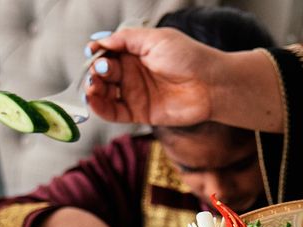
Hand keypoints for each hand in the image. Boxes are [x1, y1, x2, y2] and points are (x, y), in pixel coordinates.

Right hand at [89, 28, 282, 130]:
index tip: (91, 52)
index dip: (96, 53)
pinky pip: (114, 112)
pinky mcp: (140, 113)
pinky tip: (93, 101)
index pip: (107, 52)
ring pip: (104, 93)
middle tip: (99, 71)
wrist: (210, 84)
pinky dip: (100, 108)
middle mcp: (132, 72)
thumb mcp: (155, 38)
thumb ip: (126, 39)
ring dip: (93, 90)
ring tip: (94, 87)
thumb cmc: (188, 57)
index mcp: (135, 52)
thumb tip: (99, 42)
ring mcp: (135, 93)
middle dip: (94, 72)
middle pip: (102, 73)